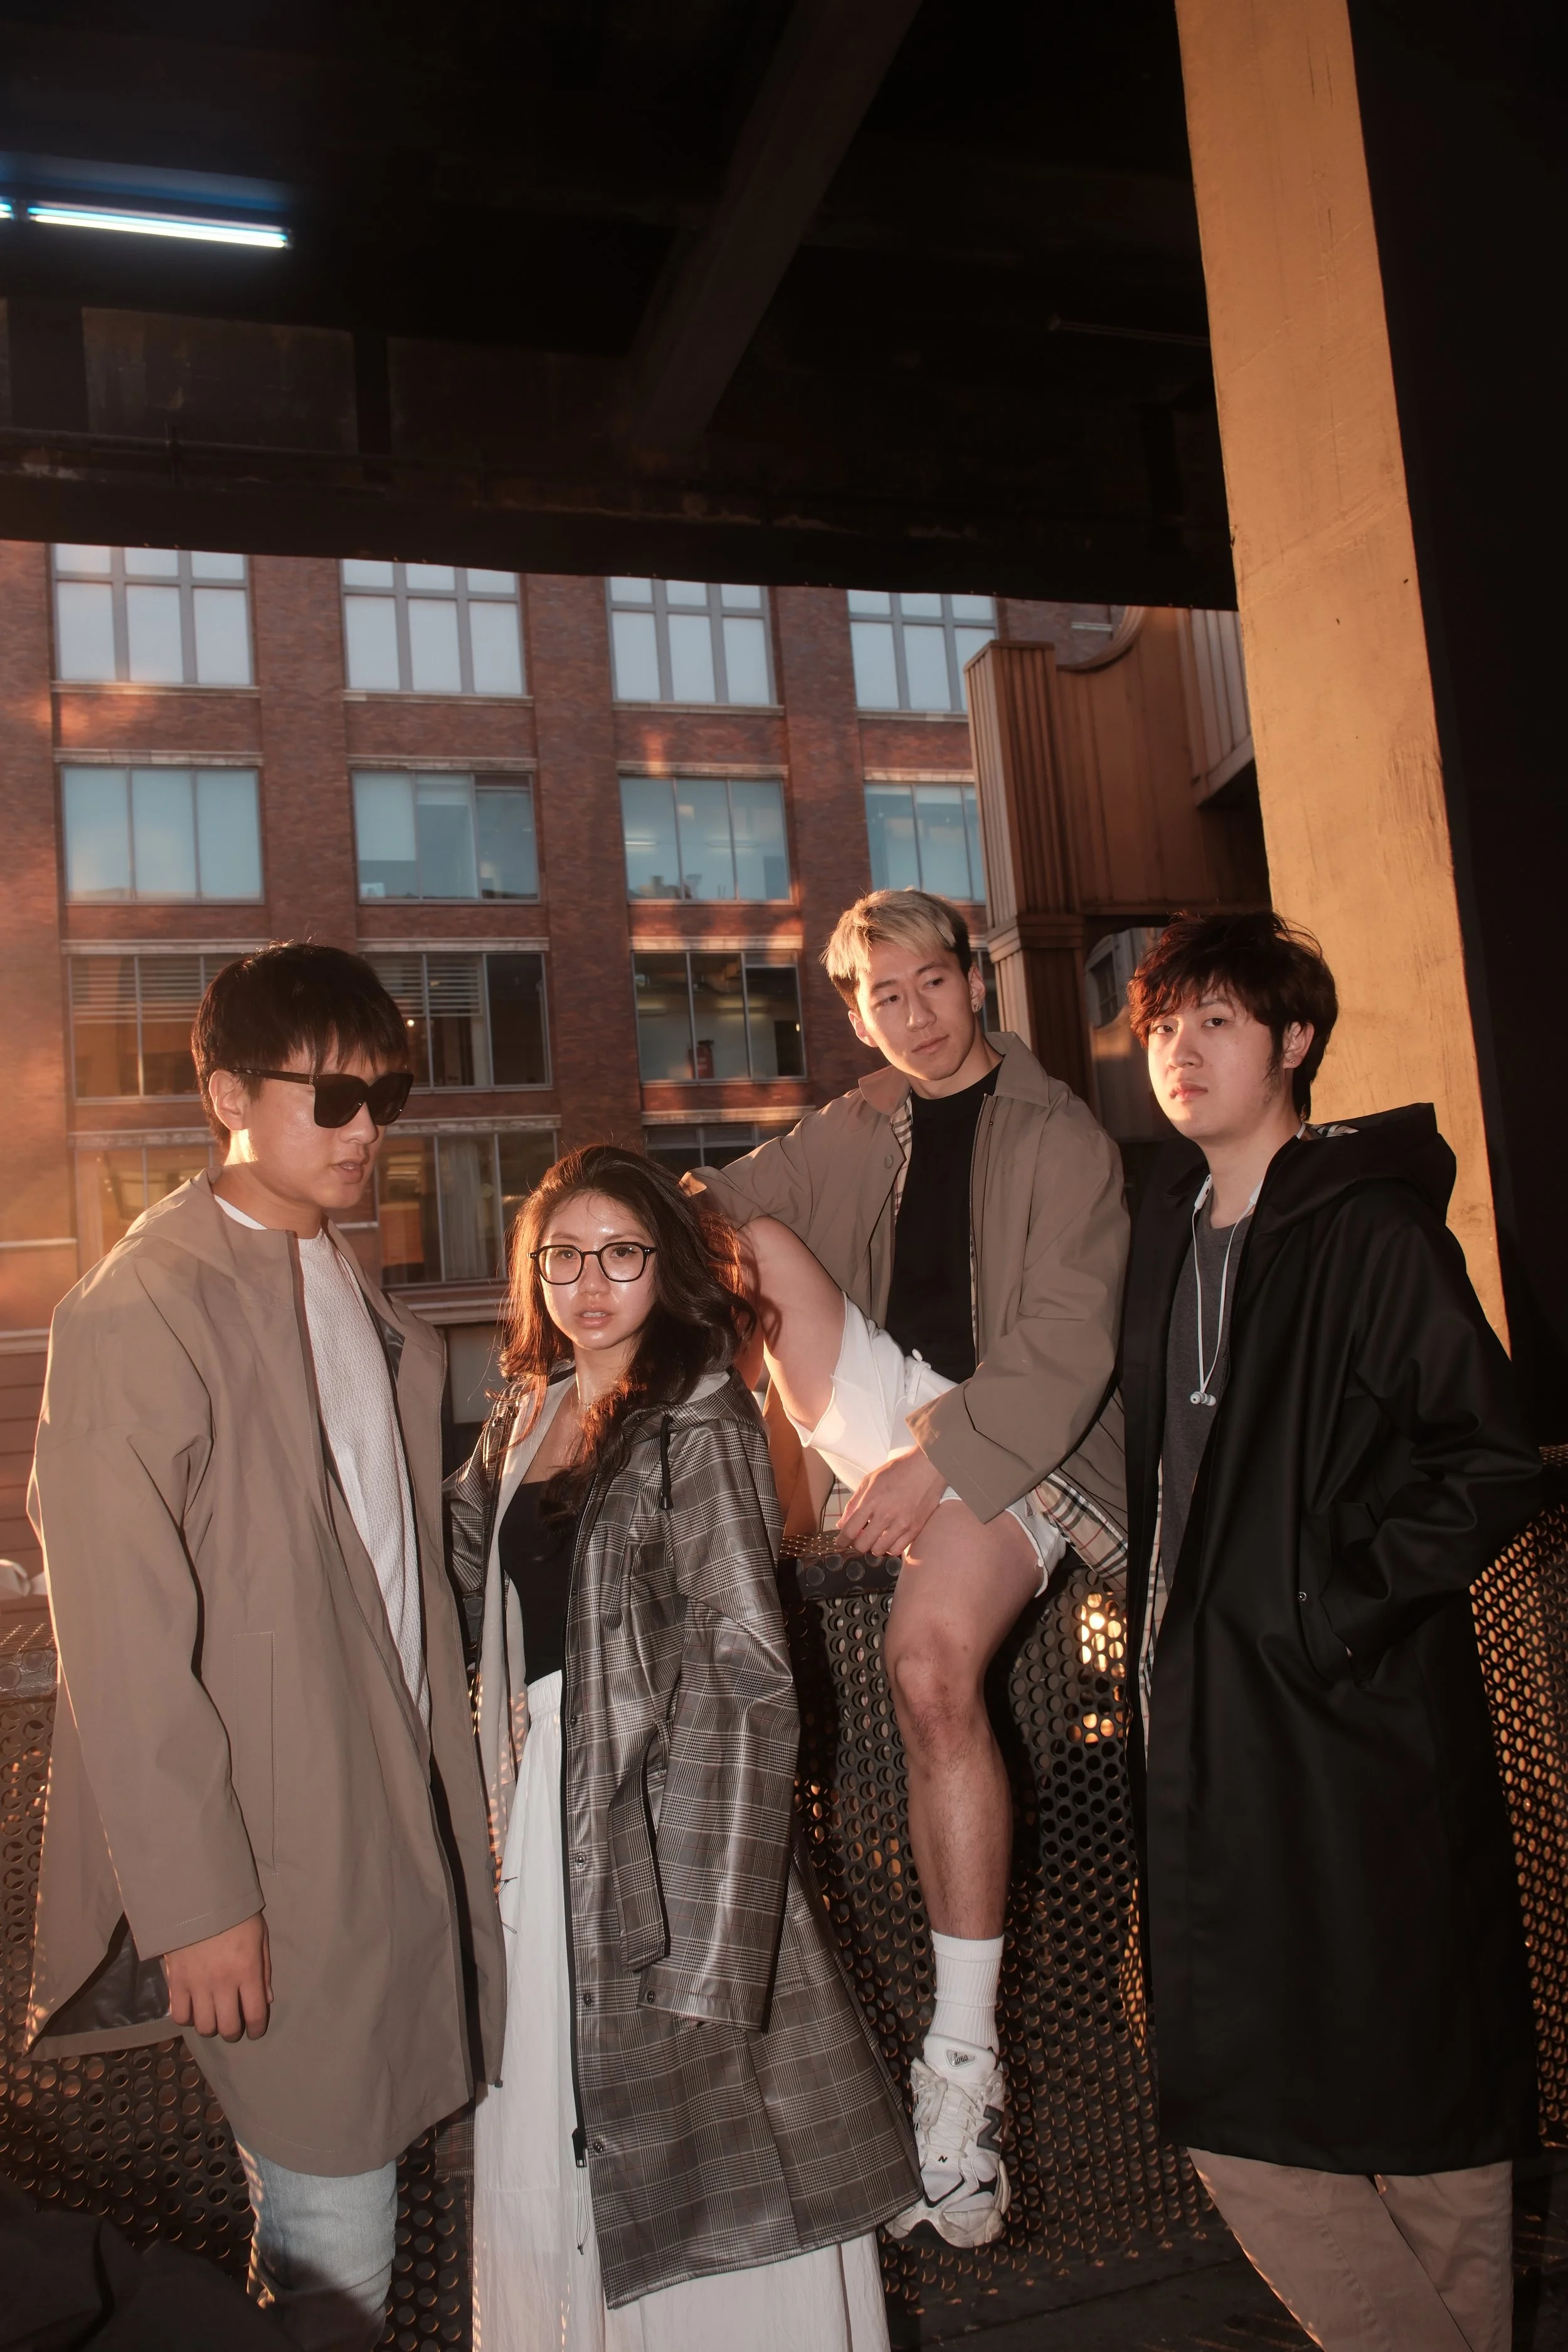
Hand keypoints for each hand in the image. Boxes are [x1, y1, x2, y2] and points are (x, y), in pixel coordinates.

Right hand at [162, 1913, 270, 2041]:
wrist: (198, 1897)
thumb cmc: (235, 1914)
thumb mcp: (259, 1936)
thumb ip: (264, 1969)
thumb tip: (266, 2000)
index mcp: (248, 1971)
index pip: (255, 2014)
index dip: (257, 2030)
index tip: (255, 2032)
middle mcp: (223, 1983)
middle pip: (227, 2027)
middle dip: (233, 2032)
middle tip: (233, 2026)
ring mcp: (197, 1984)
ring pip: (203, 2026)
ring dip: (210, 2026)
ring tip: (213, 2018)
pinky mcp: (176, 1981)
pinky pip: (179, 2015)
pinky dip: (187, 2018)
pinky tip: (193, 2009)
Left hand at [838, 1446, 946, 1558]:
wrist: (928, 1468)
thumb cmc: (898, 1471)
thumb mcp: (870, 1480)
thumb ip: (853, 1503)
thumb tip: (842, 1524)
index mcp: (871, 1501)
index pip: (850, 1530)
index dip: (842, 1540)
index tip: (841, 1541)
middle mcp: (886, 1515)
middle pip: (863, 1544)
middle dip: (856, 1544)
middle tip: (858, 1539)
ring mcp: (902, 1524)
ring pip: (879, 1550)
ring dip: (873, 1547)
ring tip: (874, 1538)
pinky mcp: (915, 1529)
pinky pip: (897, 1550)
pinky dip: (889, 1548)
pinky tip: (888, 1539)